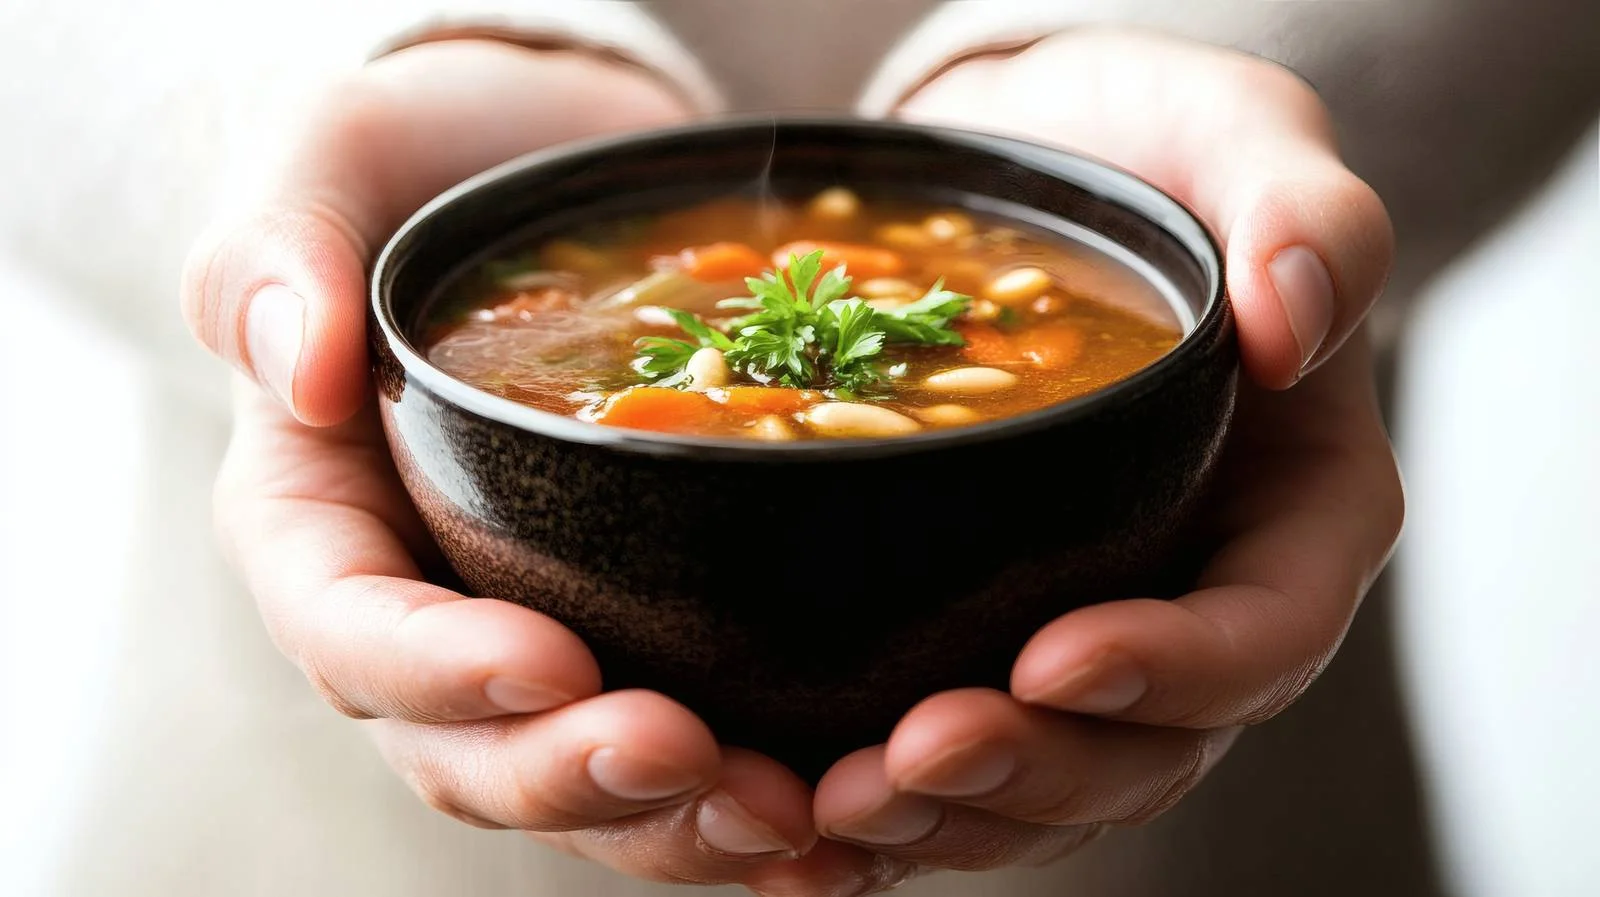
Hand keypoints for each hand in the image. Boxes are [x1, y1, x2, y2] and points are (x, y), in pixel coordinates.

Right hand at [184, 41, 906, 894]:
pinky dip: (736, 798)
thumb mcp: (337, 162)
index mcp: (318, 522)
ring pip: (574, 782)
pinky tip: (830, 819)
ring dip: (671, 822)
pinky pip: (667, 751)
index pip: (351, 630)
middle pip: (466, 748)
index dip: (440, 672)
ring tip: (783, 813)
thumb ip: (280, 253)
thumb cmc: (430, 165)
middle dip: (575, 776)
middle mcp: (416, 607)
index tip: (550, 661)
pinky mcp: (629, 634)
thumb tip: (293, 365)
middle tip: (692, 760)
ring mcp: (522, 635)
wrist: (545, 173)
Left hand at [813, 29, 1401, 879]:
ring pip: (1051, 788)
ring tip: (837, 805)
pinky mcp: (996, 643)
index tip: (1053, 658)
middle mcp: (1203, 602)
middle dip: (1033, 774)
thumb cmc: (1142, 158)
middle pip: (1149, 748)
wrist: (1025, 177)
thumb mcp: (1234, 140)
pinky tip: (800, 824)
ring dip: (950, 818)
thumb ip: (1304, 215)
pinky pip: (964, 767)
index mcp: (1294, 516)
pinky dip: (894, 812)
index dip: (1172, 673)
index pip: (1263, 634)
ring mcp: (1101, 638)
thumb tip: (1297, 316)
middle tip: (906, 760)